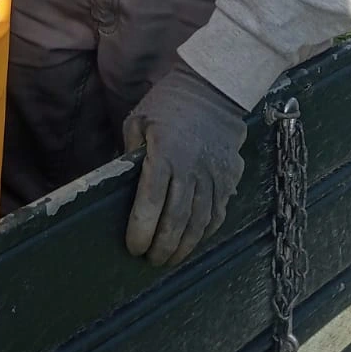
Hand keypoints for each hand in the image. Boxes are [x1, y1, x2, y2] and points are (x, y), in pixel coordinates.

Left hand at [122, 60, 247, 266]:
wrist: (213, 90)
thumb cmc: (169, 104)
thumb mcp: (138, 121)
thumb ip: (130, 155)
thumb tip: (121, 186)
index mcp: (164, 154)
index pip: (150, 202)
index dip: (141, 230)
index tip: (133, 248)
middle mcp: (191, 169)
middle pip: (176, 220)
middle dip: (162, 246)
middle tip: (150, 261)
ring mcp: (214, 175)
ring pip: (200, 222)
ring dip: (184, 246)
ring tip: (170, 259)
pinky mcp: (229, 178)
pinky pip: (218, 213)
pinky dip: (205, 232)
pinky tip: (193, 241)